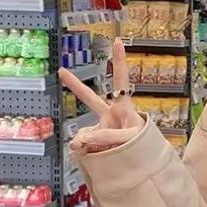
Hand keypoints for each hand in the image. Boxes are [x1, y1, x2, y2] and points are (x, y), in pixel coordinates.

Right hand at [60, 38, 144, 154]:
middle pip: (90, 99)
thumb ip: (107, 136)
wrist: (144, 165)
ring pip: (85, 133)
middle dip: (75, 86)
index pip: (122, 81)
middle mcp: (110, 116)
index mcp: (123, 108)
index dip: (119, 61)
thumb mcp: (130, 138)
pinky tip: (93, 156)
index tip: (117, 41)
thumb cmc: (144, 147)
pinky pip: (83, 147)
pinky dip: (85, 152)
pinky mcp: (94, 144)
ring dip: (88, 142)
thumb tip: (80, 139)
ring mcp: (101, 130)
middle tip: (61, 71)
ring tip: (102, 152)